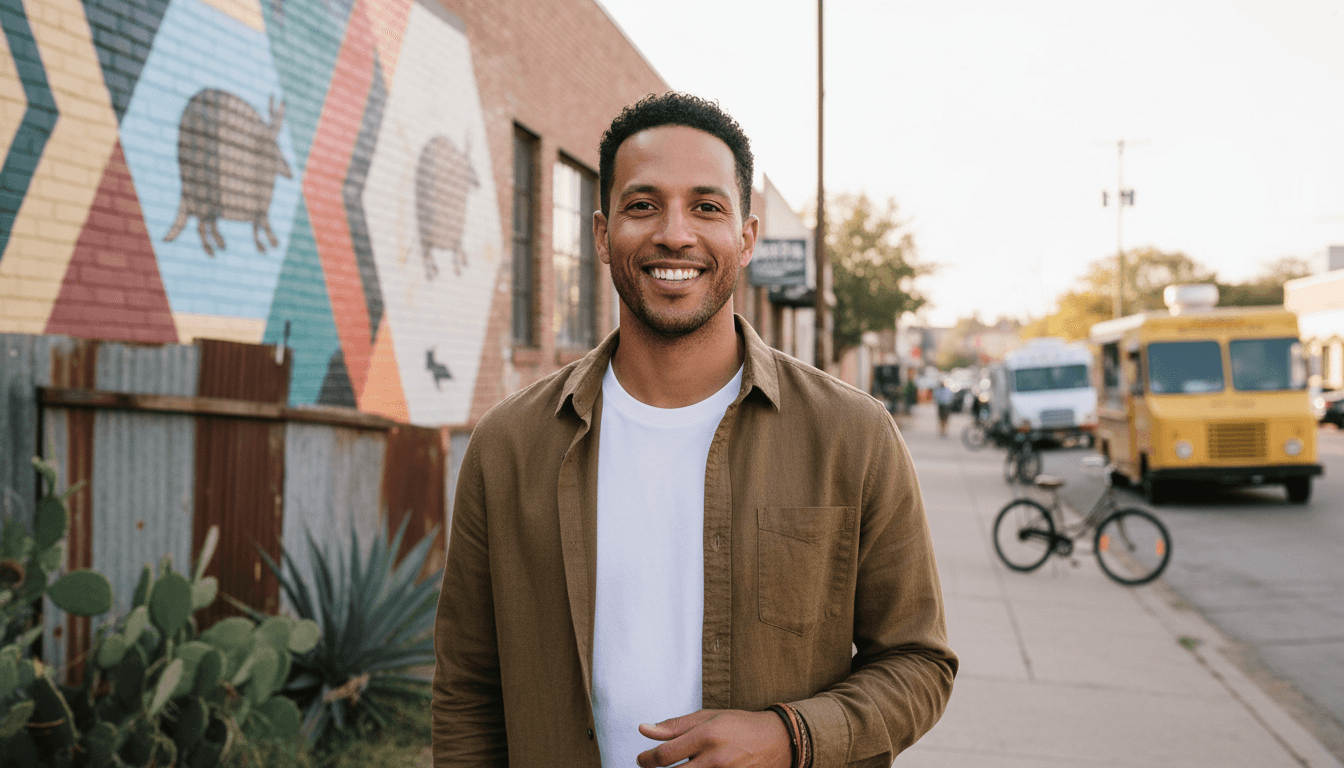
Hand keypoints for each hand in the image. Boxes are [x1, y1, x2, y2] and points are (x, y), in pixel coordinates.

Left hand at [635, 709, 790, 767]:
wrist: (778, 741)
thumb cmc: (740, 725)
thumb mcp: (708, 717)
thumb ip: (675, 726)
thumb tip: (644, 729)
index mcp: (707, 736)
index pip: (665, 756)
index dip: (646, 760)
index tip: (642, 759)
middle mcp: (716, 760)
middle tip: (652, 766)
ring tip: (679, 767)